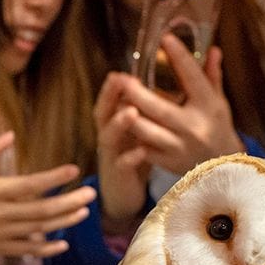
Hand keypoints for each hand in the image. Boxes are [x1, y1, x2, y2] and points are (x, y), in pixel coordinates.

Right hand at [0, 132, 96, 259]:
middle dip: (70, 201)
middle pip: (42, 210)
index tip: (73, 169)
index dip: (54, 177)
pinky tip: (62, 243)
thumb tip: (9, 133)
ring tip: (84, 212)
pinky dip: (46, 248)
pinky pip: (27, 251)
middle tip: (91, 193)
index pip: (29, 185)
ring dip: (64, 221)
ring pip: (39, 230)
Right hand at [94, 73, 149, 226]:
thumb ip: (145, 110)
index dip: (112, 87)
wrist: (124, 194)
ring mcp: (111, 156)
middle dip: (109, 96)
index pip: (109, 100)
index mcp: (114, 124)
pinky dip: (131, 158)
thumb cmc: (135, 158)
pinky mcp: (119, 175)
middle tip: (120, 80)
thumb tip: (160, 85)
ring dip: (119, 123)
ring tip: (131, 111)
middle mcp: (109, 137)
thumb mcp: (138, 131)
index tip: (120, 70)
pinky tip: (141, 151)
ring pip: (109, 137)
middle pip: (103, 113)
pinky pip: (122, 165)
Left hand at [116, 36, 243, 176]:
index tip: (165, 39)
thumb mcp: (218, 101)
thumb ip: (212, 76)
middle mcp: (194, 127)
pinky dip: (132, 136)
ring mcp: (180, 147)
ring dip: (127, 114)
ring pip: (146, 130)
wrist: (223, 167)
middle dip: (136, 92)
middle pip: (159, 108)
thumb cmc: (217, 127)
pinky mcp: (168, 162)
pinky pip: (143, 148)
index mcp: (209, 106)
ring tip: (116, 100)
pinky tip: (122, 123)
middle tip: (122, 78)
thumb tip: (212, 49)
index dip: (180, 57)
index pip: (193, 78)